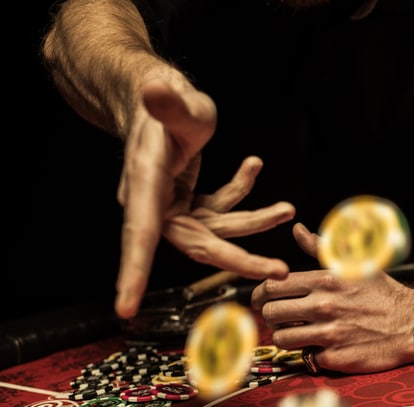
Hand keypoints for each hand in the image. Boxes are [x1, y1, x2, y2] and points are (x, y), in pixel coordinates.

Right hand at [115, 79, 292, 318]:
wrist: (156, 93)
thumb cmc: (162, 97)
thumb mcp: (173, 100)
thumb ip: (167, 103)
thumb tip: (155, 90)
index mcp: (144, 186)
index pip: (139, 236)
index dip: (133, 274)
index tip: (125, 309)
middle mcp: (155, 203)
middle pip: (198, 244)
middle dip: (240, 260)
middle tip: (278, 271)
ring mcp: (173, 205)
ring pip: (218, 230)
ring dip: (255, 221)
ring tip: (288, 209)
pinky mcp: (188, 200)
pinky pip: (220, 208)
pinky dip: (240, 191)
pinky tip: (254, 165)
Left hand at [251, 223, 413, 373]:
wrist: (413, 324)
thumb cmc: (384, 294)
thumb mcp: (356, 264)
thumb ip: (321, 248)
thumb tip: (298, 230)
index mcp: (325, 280)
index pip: (272, 286)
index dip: (259, 294)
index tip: (261, 300)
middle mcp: (324, 306)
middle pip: (270, 313)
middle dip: (269, 316)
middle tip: (276, 318)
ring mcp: (329, 334)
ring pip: (282, 338)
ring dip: (285, 336)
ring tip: (296, 333)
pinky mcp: (336, 358)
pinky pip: (306, 358)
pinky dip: (310, 354)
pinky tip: (321, 346)